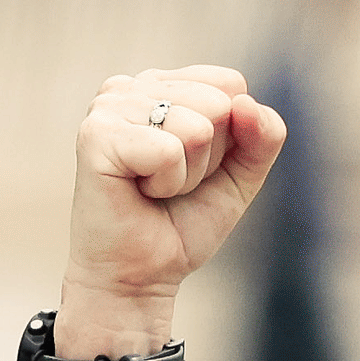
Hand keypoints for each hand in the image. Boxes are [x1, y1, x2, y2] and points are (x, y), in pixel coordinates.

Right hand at [57, 65, 286, 351]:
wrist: (142, 275)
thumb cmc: (182, 222)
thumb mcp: (240, 176)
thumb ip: (263, 137)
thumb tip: (246, 102)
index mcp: (162, 84)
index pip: (231, 85)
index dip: (230, 137)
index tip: (193, 166)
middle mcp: (131, 86)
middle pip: (218, 103)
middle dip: (209, 157)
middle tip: (172, 184)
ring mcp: (109, 105)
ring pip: (197, 127)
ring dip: (187, 174)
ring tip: (154, 188)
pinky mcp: (96, 134)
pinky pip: (170, 150)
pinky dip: (167, 183)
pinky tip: (139, 191)